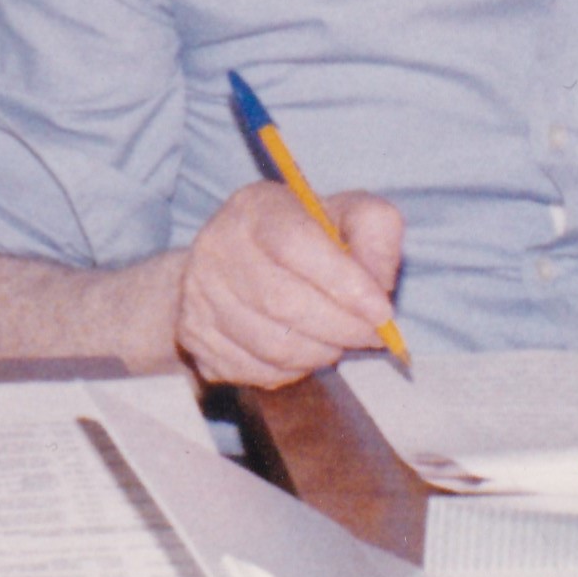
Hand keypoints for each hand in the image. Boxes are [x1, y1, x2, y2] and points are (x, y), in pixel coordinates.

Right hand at [173, 182, 404, 388]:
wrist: (232, 264)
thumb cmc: (302, 240)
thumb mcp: (345, 216)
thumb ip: (375, 232)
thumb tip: (377, 284)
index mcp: (255, 207)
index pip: (296, 244)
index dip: (344, 283)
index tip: (381, 312)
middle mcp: (216, 246)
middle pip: (283, 301)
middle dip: (341, 327)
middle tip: (371, 335)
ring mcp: (199, 294)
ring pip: (272, 345)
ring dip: (321, 352)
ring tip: (338, 341)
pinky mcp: (196, 336)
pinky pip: (256, 370)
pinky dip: (294, 370)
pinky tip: (306, 351)